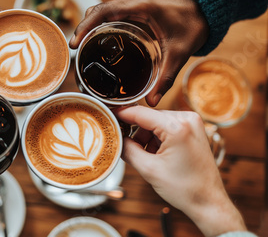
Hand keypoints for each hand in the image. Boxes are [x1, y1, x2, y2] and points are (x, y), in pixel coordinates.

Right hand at [70, 0, 208, 105]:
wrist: (205, 8)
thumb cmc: (193, 24)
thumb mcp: (180, 52)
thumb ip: (166, 78)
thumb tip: (152, 102)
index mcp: (140, 7)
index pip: (103, 12)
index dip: (86, 26)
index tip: (75, 42)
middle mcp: (132, 1)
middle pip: (97, 11)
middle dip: (83, 29)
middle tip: (75, 51)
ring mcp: (131, 2)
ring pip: (101, 11)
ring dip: (90, 26)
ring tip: (82, 48)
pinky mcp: (133, 7)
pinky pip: (110, 13)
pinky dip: (99, 25)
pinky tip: (97, 42)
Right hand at [115, 106, 245, 236]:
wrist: (208, 201)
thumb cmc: (184, 188)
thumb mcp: (148, 169)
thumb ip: (127, 148)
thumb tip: (115, 137)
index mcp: (177, 127)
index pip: (140, 113)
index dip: (121, 114)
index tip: (107, 116)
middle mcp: (188, 119)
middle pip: (148, 117)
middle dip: (136, 132)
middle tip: (129, 149)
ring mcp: (193, 123)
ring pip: (157, 122)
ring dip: (147, 136)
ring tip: (149, 157)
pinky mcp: (194, 129)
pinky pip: (167, 126)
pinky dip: (158, 138)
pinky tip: (159, 154)